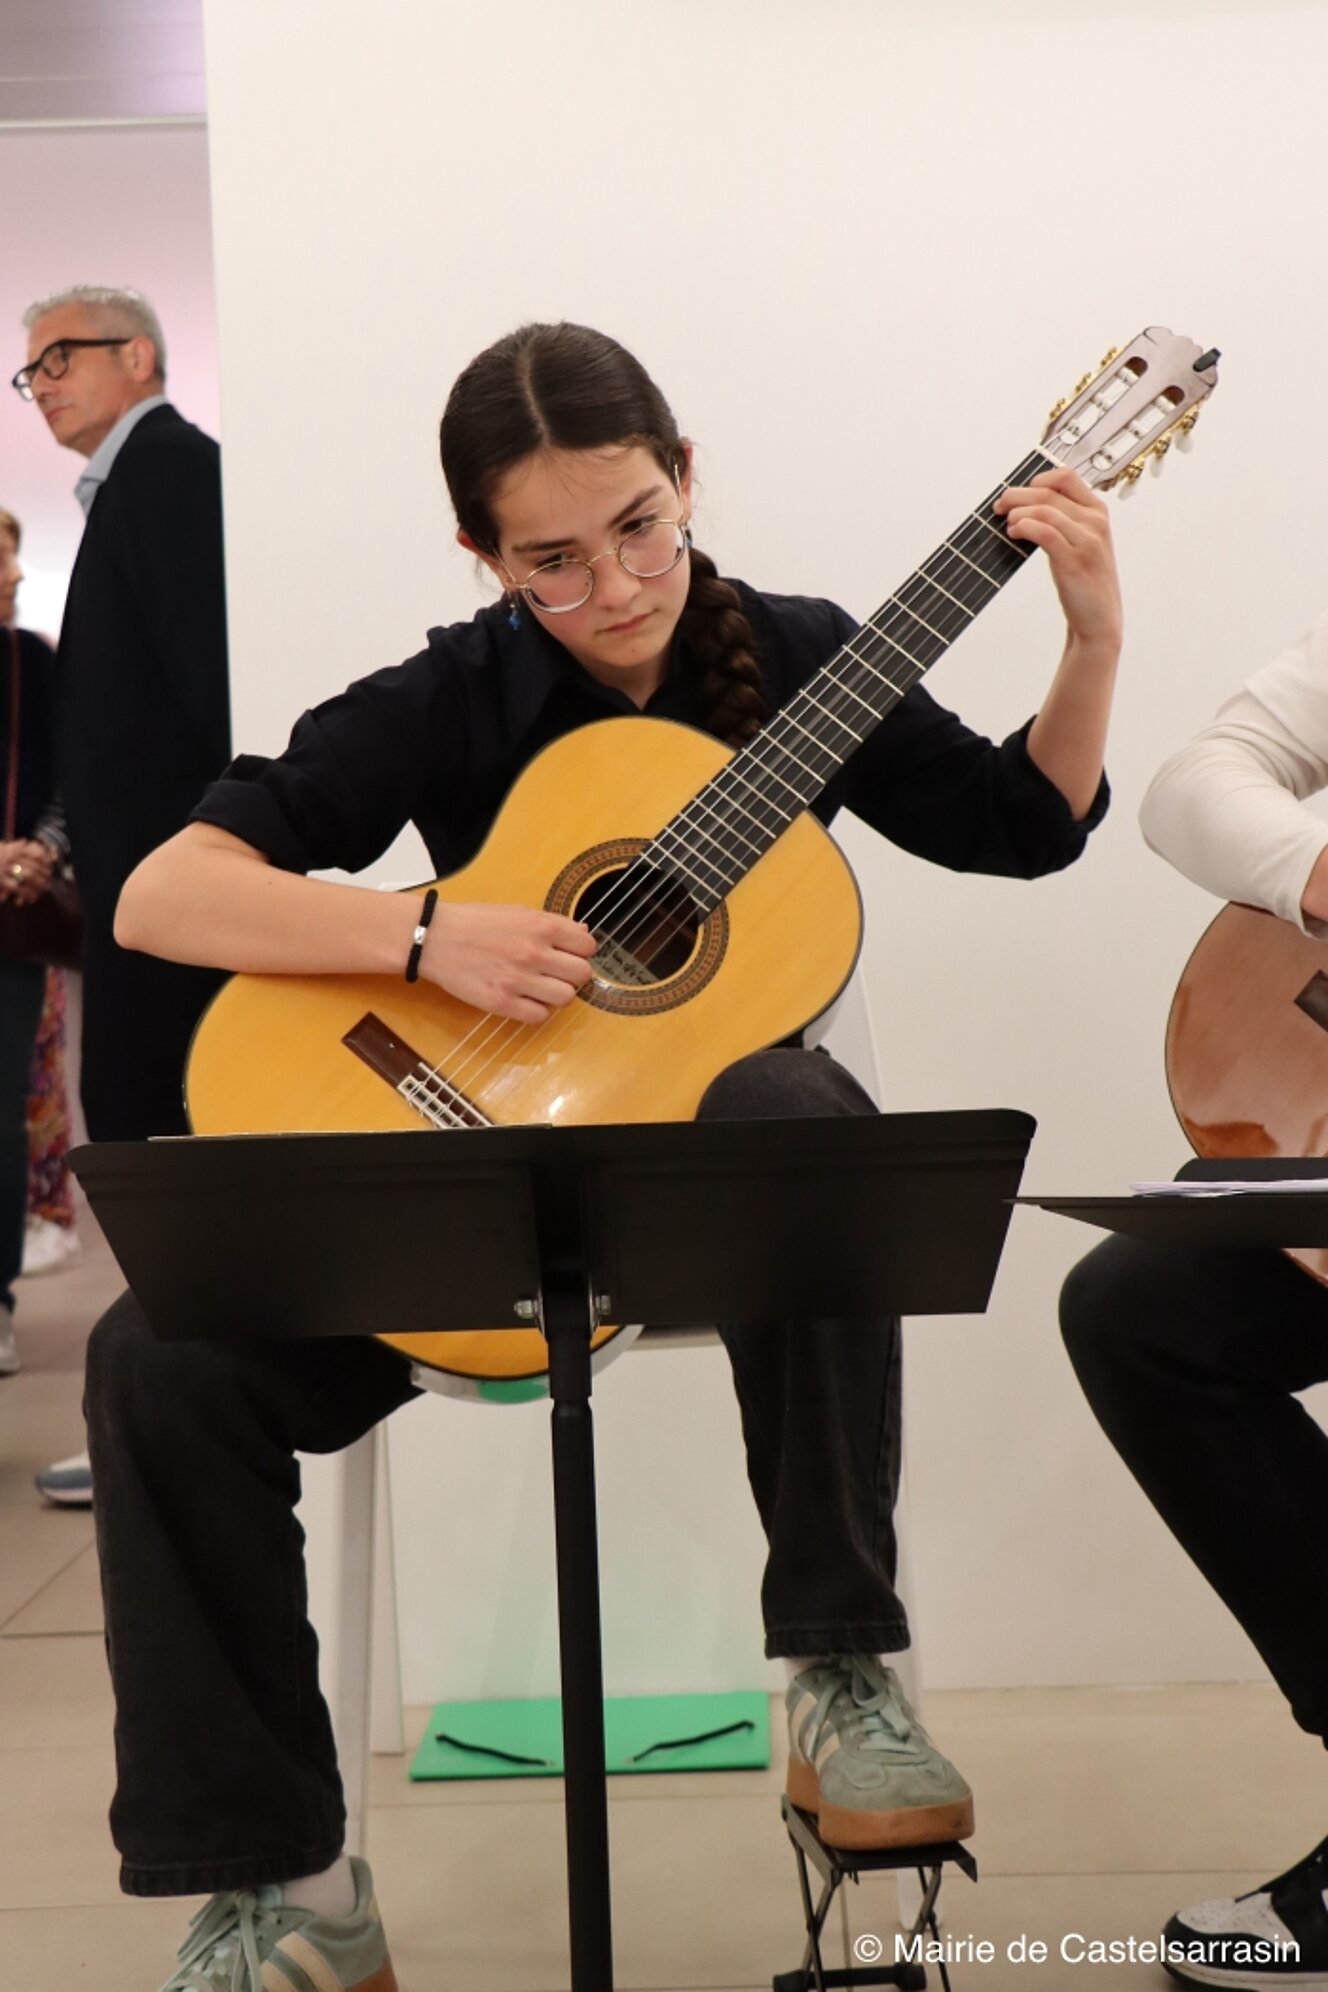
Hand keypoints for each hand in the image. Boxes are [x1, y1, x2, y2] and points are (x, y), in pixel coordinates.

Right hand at [0, 839, 54, 905]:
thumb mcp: (2, 846)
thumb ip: (14, 845)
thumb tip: (26, 842)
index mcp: (12, 849)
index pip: (34, 853)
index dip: (44, 861)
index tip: (50, 867)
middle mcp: (10, 857)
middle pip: (33, 865)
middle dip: (43, 874)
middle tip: (49, 881)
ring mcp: (5, 868)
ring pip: (27, 875)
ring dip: (38, 883)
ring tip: (44, 889)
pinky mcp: (1, 880)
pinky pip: (17, 887)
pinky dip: (25, 893)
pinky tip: (31, 897)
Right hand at [421, 901, 596, 1021]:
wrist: (434, 938)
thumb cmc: (474, 922)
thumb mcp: (517, 911)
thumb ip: (551, 923)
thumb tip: (583, 933)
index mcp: (541, 926)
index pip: (588, 946)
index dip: (581, 951)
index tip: (569, 954)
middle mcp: (534, 952)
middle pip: (582, 974)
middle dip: (574, 975)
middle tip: (558, 974)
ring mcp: (518, 979)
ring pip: (566, 998)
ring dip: (557, 995)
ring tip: (541, 988)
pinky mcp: (501, 1002)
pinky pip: (540, 1016)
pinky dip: (536, 1011)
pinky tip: (525, 1000)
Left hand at [994, 467, 1122, 652]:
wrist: (1098, 619)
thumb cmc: (1083, 580)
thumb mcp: (1080, 541)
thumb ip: (1062, 520)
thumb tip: (1023, 504)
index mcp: (1097, 511)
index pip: (1065, 477)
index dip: (1037, 480)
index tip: (1019, 493)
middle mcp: (1095, 521)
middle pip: (1048, 492)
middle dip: (1016, 496)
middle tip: (999, 507)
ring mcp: (1087, 541)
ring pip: (1044, 510)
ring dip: (1017, 514)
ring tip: (1007, 526)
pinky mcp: (1074, 561)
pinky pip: (1044, 532)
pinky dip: (1024, 528)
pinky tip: (1014, 534)